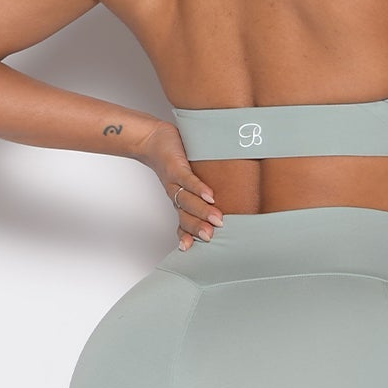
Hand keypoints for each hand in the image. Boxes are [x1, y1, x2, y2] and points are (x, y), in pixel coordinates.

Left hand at [134, 120, 222, 248]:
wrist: (152, 139)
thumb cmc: (175, 159)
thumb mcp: (190, 178)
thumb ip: (207, 191)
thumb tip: (235, 200)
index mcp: (181, 202)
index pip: (184, 224)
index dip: (188, 236)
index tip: (194, 249)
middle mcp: (176, 196)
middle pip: (185, 217)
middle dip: (197, 228)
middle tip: (210, 237)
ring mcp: (175, 182)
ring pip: (186, 201)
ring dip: (202, 211)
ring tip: (217, 219)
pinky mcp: (175, 167)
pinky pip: (187, 180)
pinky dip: (198, 189)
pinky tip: (209, 196)